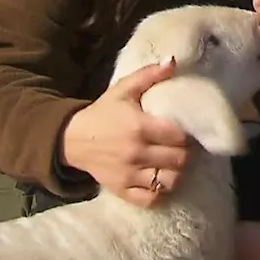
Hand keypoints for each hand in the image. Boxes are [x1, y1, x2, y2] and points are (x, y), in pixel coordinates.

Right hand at [59, 58, 193, 207]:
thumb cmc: (103, 113)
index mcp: (140, 127)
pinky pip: (151, 199)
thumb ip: (149, 75)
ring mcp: (129, 175)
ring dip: (176, 173)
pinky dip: (160, 192)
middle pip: (179, 159)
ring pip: (169, 181)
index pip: (179, 136)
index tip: (188, 131)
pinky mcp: (122, 190)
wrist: (72, 139)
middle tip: (184, 148)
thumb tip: (175, 60)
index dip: (188, 134)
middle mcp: (136, 153)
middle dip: (185, 153)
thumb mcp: (123, 89)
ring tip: (174, 164)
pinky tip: (160, 179)